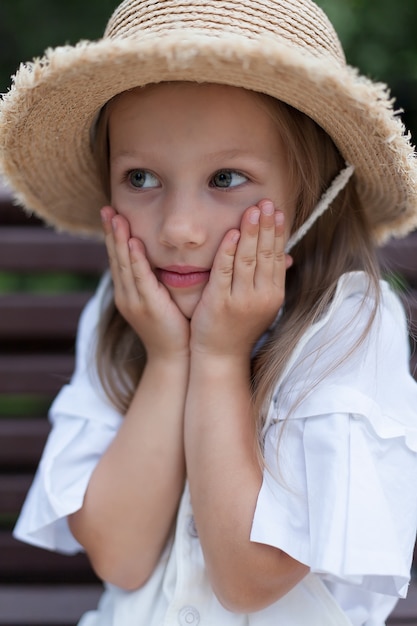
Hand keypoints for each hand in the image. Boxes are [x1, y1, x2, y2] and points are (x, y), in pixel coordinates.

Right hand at [101, 206, 189, 358]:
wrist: (173, 358)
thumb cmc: (172, 329)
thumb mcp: (160, 301)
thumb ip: (156, 282)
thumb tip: (160, 261)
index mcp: (128, 293)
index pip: (118, 259)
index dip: (113, 237)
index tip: (111, 215)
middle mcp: (126, 295)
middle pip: (116, 258)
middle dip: (111, 232)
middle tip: (107, 208)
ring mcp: (134, 301)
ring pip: (124, 264)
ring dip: (119, 240)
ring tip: (115, 217)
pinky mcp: (148, 306)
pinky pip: (140, 278)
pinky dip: (135, 260)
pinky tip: (132, 243)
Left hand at [190, 199, 290, 357]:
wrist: (221, 357)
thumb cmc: (239, 329)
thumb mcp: (263, 305)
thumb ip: (272, 279)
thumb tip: (287, 257)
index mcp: (273, 295)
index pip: (277, 257)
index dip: (277, 233)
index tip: (277, 212)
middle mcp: (261, 296)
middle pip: (265, 254)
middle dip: (266, 226)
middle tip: (266, 202)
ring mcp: (240, 299)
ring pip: (247, 259)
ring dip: (250, 232)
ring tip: (252, 210)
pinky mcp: (219, 302)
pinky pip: (224, 271)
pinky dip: (228, 251)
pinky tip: (231, 232)